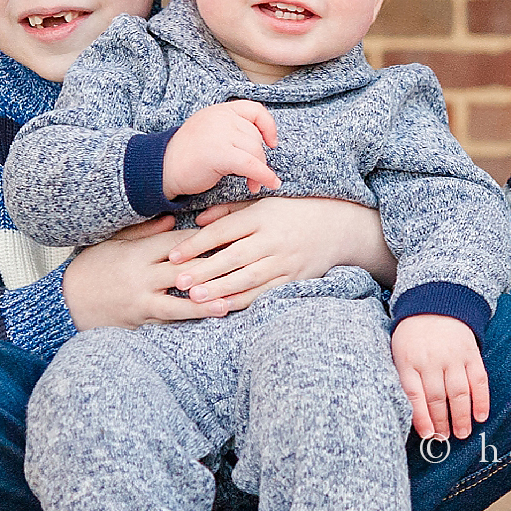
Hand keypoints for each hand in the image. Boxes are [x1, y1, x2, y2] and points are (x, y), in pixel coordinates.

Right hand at [63, 217, 238, 326]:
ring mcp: (140, 304)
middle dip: (213, 269)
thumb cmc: (93, 266)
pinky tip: (204, 325)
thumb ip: (146, 231)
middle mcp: (141, 279)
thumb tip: (174, 219)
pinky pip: (165, 325)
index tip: (228, 236)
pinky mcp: (138, 324)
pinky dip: (186, 324)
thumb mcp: (115, 241)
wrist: (65, 301)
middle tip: (242, 265)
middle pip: (183, 273)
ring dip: (205, 305)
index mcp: (138, 254)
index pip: (177, 245)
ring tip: (230, 304)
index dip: (203, 241)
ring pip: (177, 305)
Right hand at [162, 100, 280, 199]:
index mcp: (219, 110)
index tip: (272, 143)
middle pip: (255, 137)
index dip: (268, 126)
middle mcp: (221, 118)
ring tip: (253, 184)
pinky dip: (264, 175)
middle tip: (255, 176)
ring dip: (260, 170)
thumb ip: (231, 129)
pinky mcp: (219, 153)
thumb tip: (262, 144)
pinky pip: (251, 164)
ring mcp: (220, 133)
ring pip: (255, 151)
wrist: (161, 169)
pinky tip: (270, 183)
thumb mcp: (210, 131)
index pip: (255, 110)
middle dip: (260, 158)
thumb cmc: (187, 156)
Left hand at [163, 195, 392, 311]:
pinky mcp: (293, 278)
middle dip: (204, 270)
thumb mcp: (262, 204)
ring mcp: (285, 260)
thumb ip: (228, 212)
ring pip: (247, 278)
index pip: (223, 230)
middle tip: (178, 281)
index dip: (196, 243)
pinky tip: (222, 307)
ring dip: (219, 289)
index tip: (173, 255)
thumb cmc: (292, 212)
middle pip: (233, 256)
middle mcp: (273, 238)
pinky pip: (264, 292)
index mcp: (263, 215)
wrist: (336, 227)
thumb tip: (197, 221)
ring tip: (195, 298)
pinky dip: (243, 300)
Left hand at [391, 313, 488, 440]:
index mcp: (409, 360)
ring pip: (459, 392)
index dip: (421, 417)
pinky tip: (480, 416)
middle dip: (441, 422)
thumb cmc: (413, 333)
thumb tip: (410, 412)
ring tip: (461, 433)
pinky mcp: (471, 353)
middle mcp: (432, 359)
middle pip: (437, 397)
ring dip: (461, 416)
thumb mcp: (398, 351)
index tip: (427, 434)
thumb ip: (403, 378)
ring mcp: (453, 356)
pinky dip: (481, 400)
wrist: (435, 300)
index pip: (414, 394)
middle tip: (443, 438)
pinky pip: (478, 380)